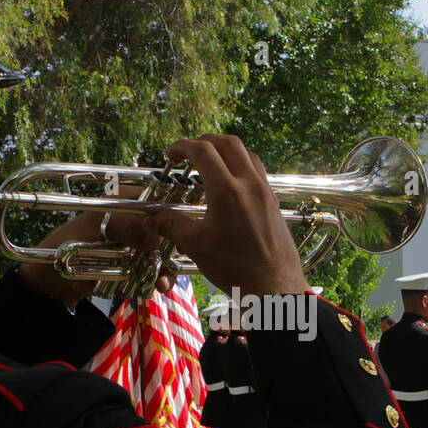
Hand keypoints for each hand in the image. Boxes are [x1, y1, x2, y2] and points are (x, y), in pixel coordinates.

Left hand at [17, 210, 169, 305]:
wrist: (50, 283)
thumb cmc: (62, 246)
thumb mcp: (92, 230)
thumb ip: (123, 227)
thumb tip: (154, 236)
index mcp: (122, 200)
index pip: (157, 194)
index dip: (172, 205)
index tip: (182, 222)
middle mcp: (132, 219)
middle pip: (166, 225)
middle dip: (173, 242)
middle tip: (177, 255)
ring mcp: (134, 243)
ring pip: (163, 250)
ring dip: (166, 265)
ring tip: (163, 282)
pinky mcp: (134, 265)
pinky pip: (154, 269)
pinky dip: (158, 277)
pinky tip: (159, 286)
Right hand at [151, 134, 307, 296]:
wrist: (273, 286)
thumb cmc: (234, 268)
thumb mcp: (195, 245)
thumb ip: (172, 225)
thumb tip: (153, 219)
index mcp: (226, 190)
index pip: (203, 151)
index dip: (182, 146)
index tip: (171, 154)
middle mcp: (249, 184)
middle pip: (228, 143)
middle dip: (205, 141)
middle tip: (189, 153)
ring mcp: (265, 191)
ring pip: (247, 154)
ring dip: (226, 151)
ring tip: (211, 163)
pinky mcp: (274, 202)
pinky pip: (258, 171)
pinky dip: (242, 166)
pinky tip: (232, 184)